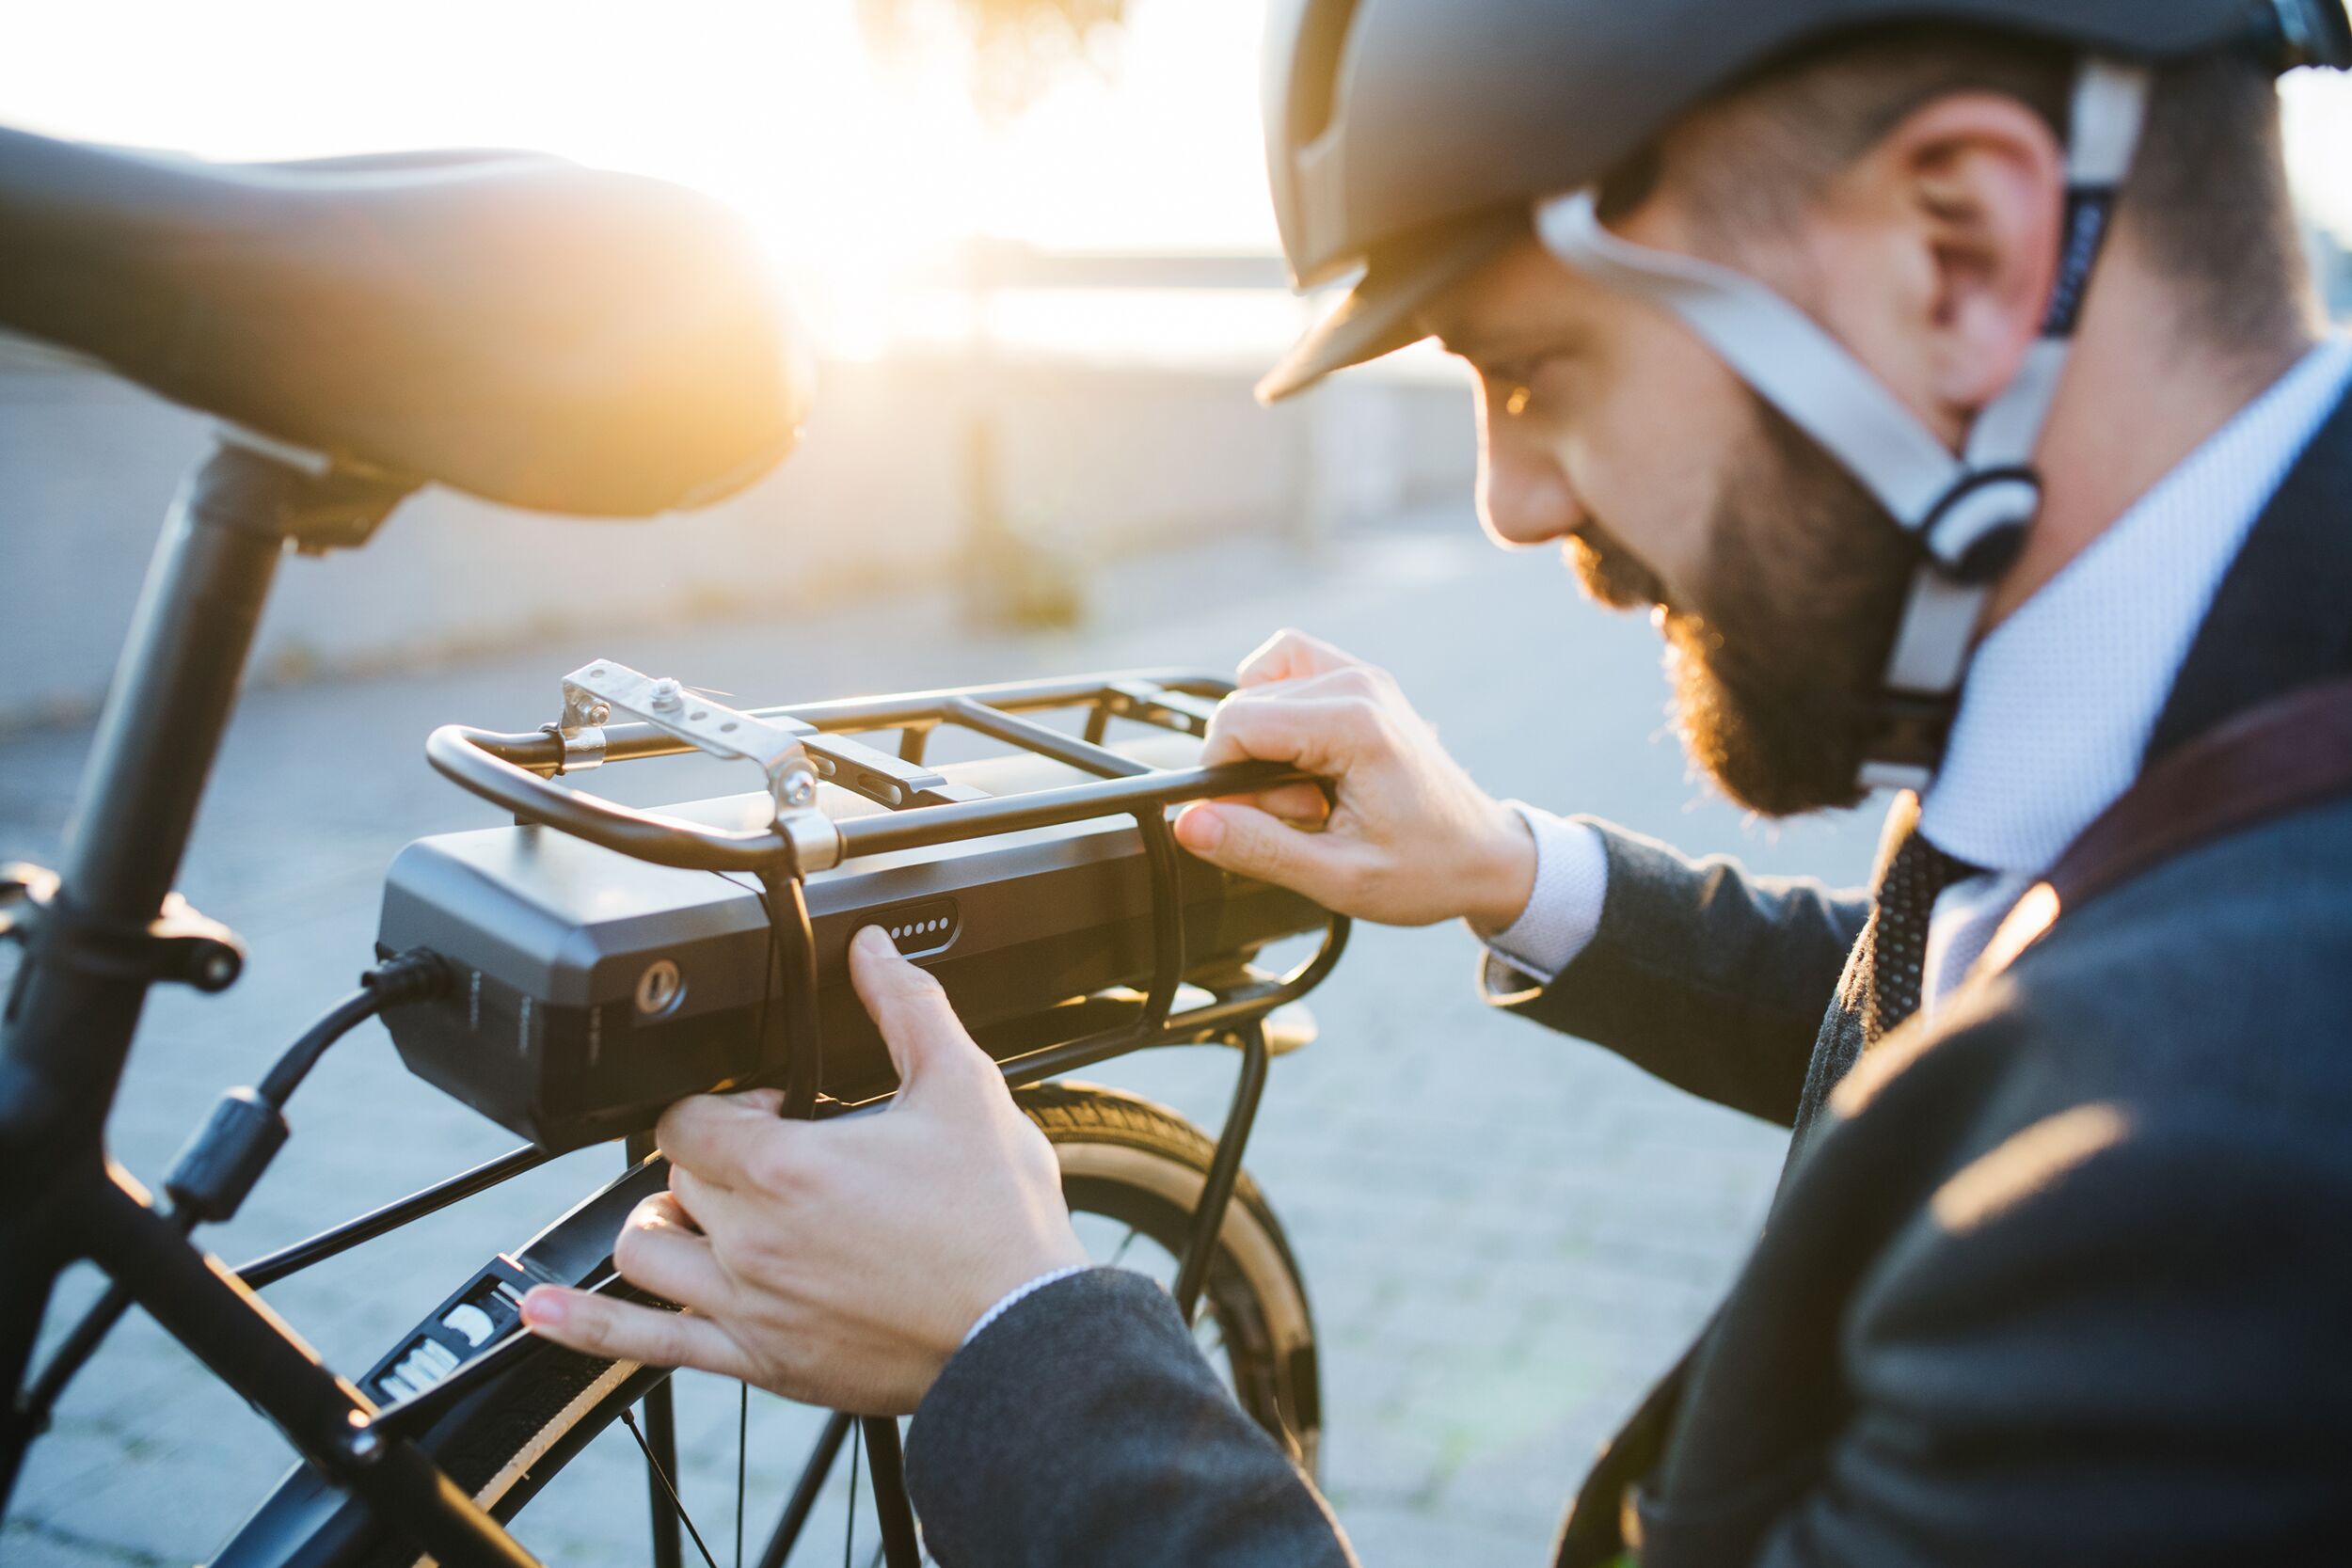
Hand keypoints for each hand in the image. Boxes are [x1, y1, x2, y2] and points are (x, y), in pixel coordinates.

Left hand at [518, 926, 1089, 1415]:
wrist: (1022, 1335)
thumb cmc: (997, 1226)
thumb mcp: (962, 1091)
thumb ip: (908, 1009)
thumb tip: (874, 951)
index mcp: (787, 1167)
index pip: (688, 1117)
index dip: (724, 1101)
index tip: (775, 1109)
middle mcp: (750, 1240)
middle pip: (673, 1179)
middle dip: (711, 1158)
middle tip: (775, 1159)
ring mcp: (746, 1308)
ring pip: (645, 1253)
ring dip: (663, 1223)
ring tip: (702, 1215)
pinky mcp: (759, 1361)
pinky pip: (645, 1349)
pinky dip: (583, 1330)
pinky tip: (542, 1316)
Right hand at [1174, 629, 1535, 932]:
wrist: (1486, 855)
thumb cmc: (1426, 870)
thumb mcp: (1337, 878)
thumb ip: (1257, 848)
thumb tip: (1189, 823)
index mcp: (1355, 725)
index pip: (1235, 723)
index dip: (1222, 779)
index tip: (1261, 821)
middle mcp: (1358, 684)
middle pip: (1244, 707)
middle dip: (1250, 769)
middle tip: (1308, 817)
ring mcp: (1361, 675)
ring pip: (1257, 686)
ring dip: (1264, 741)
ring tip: (1309, 789)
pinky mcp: (1359, 680)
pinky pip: (1285, 667)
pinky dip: (1275, 707)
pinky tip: (1299, 754)